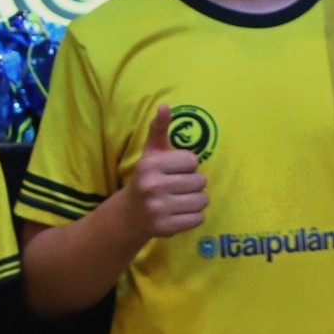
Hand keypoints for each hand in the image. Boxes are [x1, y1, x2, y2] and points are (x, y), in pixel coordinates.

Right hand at [120, 105, 209, 237]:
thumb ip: (159, 129)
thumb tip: (165, 106)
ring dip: (196, 200)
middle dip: (194, 183)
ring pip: (202, 201)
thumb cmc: (148, 177)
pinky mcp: (165, 228)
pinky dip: (194, 216)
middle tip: (178, 187)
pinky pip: (198, 218)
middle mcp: (152, 186)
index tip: (175, 170)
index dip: (188, 166)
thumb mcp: (152, 152)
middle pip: (200, 181)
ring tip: (181, 199)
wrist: (131, 213)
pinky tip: (180, 213)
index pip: (193, 161)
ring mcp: (158, 209)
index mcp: (150, 165)